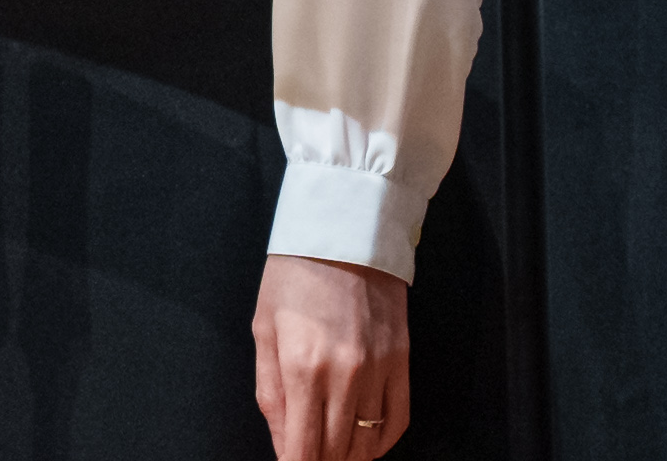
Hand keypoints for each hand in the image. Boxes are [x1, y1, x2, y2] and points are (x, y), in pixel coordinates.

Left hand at [251, 253, 407, 457]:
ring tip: (332, 449)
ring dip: (349, 456)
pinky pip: (398, 420)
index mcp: (303, 368)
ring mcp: (379, 369)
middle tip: (308, 454)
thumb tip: (283, 446)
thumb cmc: (293, 275)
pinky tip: (366, 443)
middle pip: (336, 452)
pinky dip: (382, 442)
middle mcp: (345, 375)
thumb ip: (272, 396)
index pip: (303, 450)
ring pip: (368, 443)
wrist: (343, 228)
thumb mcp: (265, 331)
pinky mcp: (402, 360)